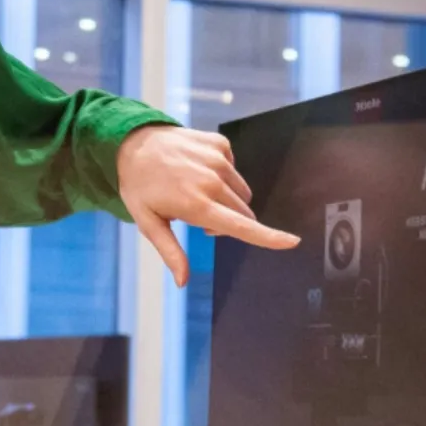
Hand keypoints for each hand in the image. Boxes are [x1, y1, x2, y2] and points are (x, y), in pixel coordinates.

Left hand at [117, 124, 298, 287]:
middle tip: (196, 215)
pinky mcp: (220, 144)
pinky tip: (197, 170)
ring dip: (226, 198)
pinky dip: (222, 174)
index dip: (268, 237)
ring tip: (194, 191)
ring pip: (241, 192)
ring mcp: (217, 160)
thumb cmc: (140, 187)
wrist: (134, 143)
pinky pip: (234, 168)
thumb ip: (171, 252)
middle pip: (243, 212)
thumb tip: (183, 282)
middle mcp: (212, 181)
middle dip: (227, 220)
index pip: (240, 225)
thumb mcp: (148, 223)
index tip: (291, 242)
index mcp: (196, 205)